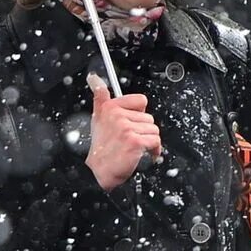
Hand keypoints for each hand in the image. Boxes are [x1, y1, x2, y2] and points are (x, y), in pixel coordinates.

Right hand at [86, 73, 161, 191]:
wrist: (99, 172)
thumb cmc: (100, 148)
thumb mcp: (97, 119)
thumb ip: (100, 97)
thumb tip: (94, 78)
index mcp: (109, 107)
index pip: (140, 100)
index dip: (139, 114)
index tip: (134, 123)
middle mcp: (116, 116)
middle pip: (148, 118)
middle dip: (143, 131)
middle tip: (131, 141)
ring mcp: (125, 128)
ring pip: (153, 130)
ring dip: (149, 141)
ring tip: (136, 148)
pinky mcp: (134, 141)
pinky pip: (155, 141)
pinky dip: (154, 150)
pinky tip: (144, 155)